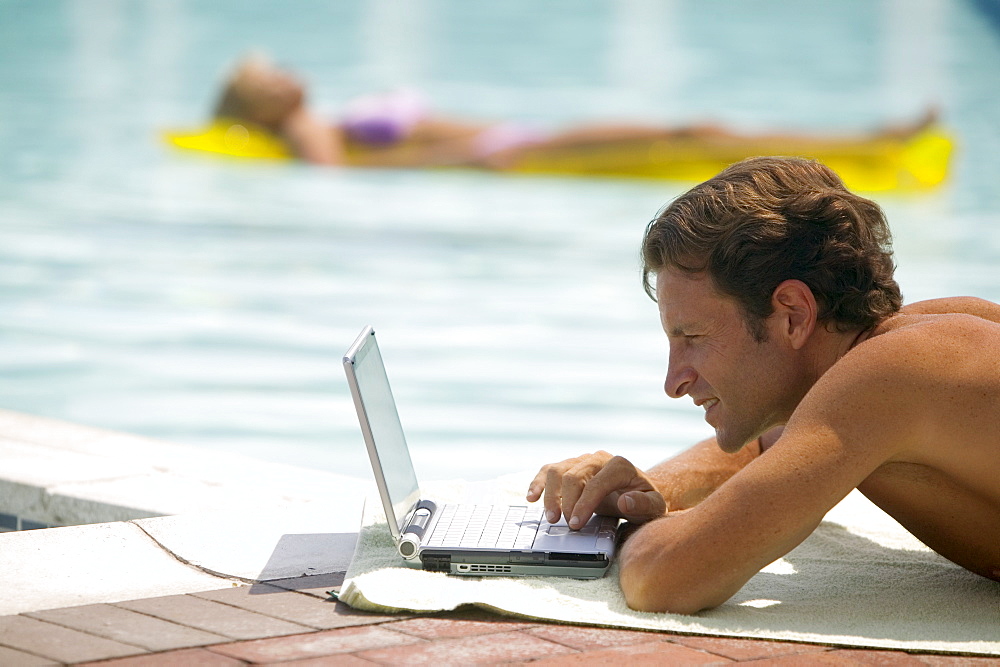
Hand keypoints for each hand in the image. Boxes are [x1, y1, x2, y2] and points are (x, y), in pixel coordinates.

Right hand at [526, 451, 666, 528]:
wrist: (636, 491)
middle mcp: (599, 458)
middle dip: (565, 501)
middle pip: (573, 475)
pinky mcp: (569, 466)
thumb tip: (625, 501)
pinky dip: (538, 483)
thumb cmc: (644, 501)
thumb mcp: (654, 506)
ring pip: (557, 470)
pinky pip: (549, 470)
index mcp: (620, 465)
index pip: (596, 482)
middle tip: (562, 524)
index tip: (576, 524)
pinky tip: (531, 497)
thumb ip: (643, 504)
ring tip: (551, 518)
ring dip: (550, 494)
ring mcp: (582, 460)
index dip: (584, 503)